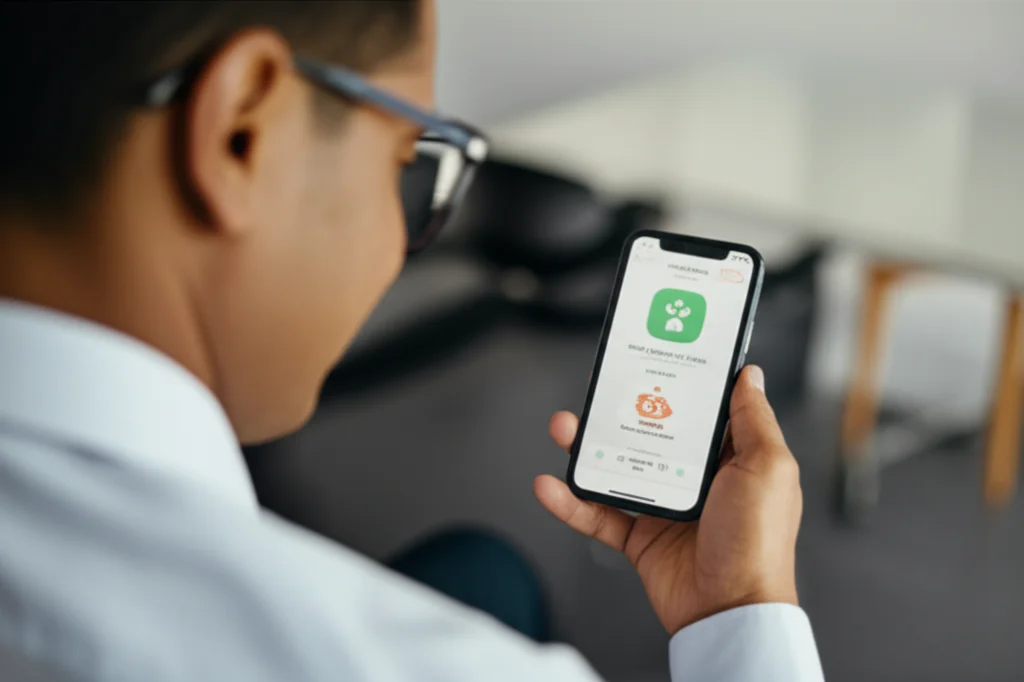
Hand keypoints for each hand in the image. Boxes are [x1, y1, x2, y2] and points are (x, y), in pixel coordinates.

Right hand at [534, 366, 801, 634]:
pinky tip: (550, 486)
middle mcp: (696, 479)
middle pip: (649, 433)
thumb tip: (751, 375)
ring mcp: (664, 508)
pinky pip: (598, 514)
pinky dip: (571, 502)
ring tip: (562, 428)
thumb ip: (754, 420)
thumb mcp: (768, 469)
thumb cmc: (758, 542)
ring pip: (616, 467)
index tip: (652, 358)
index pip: (699, 411)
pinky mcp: (639, 538)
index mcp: (730, 459)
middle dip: (619, 411)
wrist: (729, 611)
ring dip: (585, 448)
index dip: (676, 384)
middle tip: (596, 389)